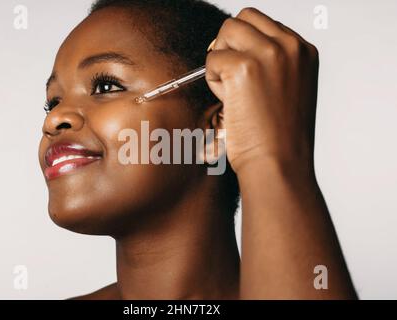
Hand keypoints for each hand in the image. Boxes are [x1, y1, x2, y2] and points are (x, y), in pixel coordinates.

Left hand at [205, 7, 318, 174]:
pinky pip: (212, 59)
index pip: (263, 23)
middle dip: (229, 44)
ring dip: (220, 59)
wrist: (279, 164)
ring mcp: (268, 54)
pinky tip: (229, 102)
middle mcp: (290, 46)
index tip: (244, 73)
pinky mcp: (244, 67)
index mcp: (304, 50)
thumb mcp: (289, 89)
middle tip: (231, 76)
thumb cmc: (280, 137)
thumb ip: (273, 63)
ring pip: (226, 32)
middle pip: (243, 19)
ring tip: (232, 91)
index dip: (245, 46)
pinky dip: (212, 79)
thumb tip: (239, 48)